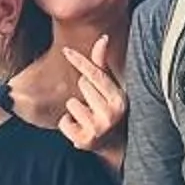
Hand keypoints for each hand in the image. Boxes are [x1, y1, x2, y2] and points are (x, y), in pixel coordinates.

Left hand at [58, 37, 127, 158]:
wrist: (114, 145)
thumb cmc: (108, 109)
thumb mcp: (109, 88)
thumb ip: (102, 65)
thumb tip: (103, 38)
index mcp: (119, 98)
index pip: (96, 74)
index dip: (79, 61)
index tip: (66, 50)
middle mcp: (112, 113)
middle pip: (82, 86)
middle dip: (85, 94)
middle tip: (95, 106)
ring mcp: (99, 127)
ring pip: (71, 104)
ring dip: (75, 111)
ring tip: (88, 118)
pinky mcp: (85, 140)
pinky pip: (64, 122)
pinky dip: (68, 125)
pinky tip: (81, 129)